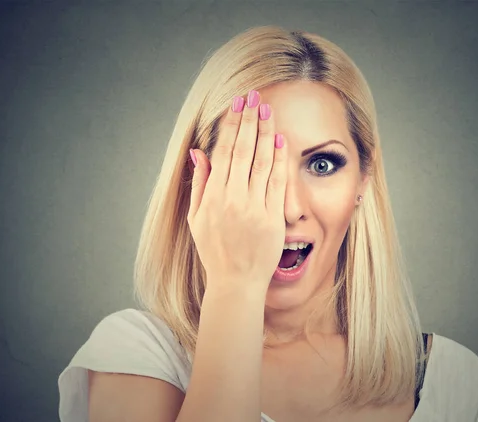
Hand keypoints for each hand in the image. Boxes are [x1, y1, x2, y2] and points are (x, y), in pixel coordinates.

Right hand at [187, 91, 286, 290]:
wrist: (236, 282)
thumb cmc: (214, 251)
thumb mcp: (197, 219)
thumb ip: (199, 183)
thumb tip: (199, 152)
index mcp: (213, 196)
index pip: (224, 151)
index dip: (231, 126)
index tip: (237, 105)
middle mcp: (233, 198)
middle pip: (243, 150)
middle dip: (249, 120)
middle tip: (254, 97)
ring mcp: (254, 207)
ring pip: (262, 161)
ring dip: (265, 132)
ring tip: (268, 110)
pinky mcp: (272, 217)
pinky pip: (277, 182)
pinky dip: (280, 160)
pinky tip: (280, 140)